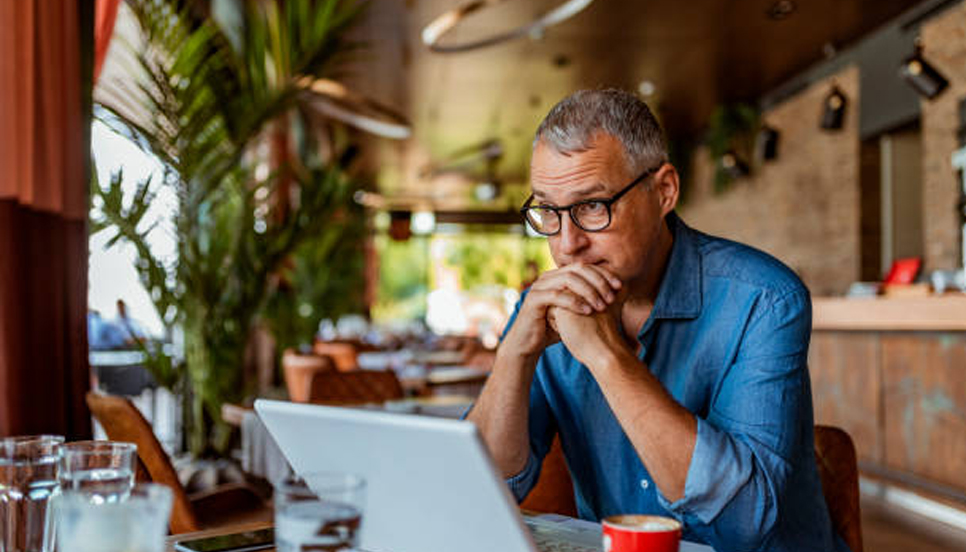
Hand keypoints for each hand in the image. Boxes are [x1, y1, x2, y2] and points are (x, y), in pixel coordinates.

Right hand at [501, 263, 621, 361]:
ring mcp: (539, 286)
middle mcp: (548, 277)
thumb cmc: (553, 328)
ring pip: (568, 280)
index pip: (585, 266)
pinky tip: (588, 311)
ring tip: (602, 305)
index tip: (620, 286)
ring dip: (588, 291)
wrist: (528, 343)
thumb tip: (618, 295)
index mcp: (558, 276)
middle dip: (598, 281)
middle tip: (612, 296)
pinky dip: (574, 302)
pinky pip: (557, 295)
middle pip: (578, 269)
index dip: (603, 274)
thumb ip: (590, 301)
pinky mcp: (534, 299)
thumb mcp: (575, 312)